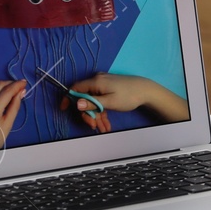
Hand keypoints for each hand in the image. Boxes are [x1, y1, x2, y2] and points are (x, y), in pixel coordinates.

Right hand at [59, 73, 190, 129]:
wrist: (147, 91)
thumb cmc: (129, 96)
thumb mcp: (109, 102)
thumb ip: (92, 103)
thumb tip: (76, 104)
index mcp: (96, 82)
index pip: (75, 88)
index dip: (68, 98)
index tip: (63, 109)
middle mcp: (98, 81)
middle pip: (85, 98)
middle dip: (88, 114)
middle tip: (94, 126)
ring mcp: (104, 85)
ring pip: (94, 102)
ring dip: (96, 116)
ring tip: (103, 128)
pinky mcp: (109, 89)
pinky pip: (101, 101)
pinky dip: (102, 112)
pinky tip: (106, 124)